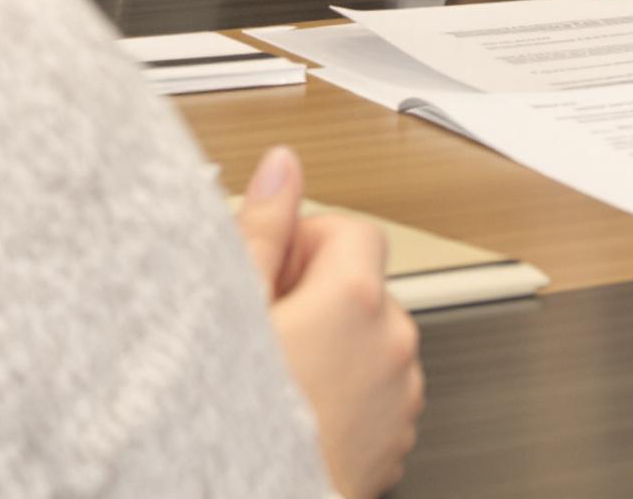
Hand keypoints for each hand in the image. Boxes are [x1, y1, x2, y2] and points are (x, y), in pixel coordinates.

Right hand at [242, 147, 424, 498]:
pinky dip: (350, 395)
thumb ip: (266, 228)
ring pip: (372, 342)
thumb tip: (283, 166)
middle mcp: (392, 345)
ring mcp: (400, 398)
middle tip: (266, 332)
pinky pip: (379, 393)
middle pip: (364, 288)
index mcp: (356, 301)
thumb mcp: (232, 310)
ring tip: (278, 380)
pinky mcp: (396, 441)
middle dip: (320, 297)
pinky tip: (298, 414)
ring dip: (337, 347)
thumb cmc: (232, 424)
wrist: (243, 496)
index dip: (309, 245)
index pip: (355, 231)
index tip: (276, 275)